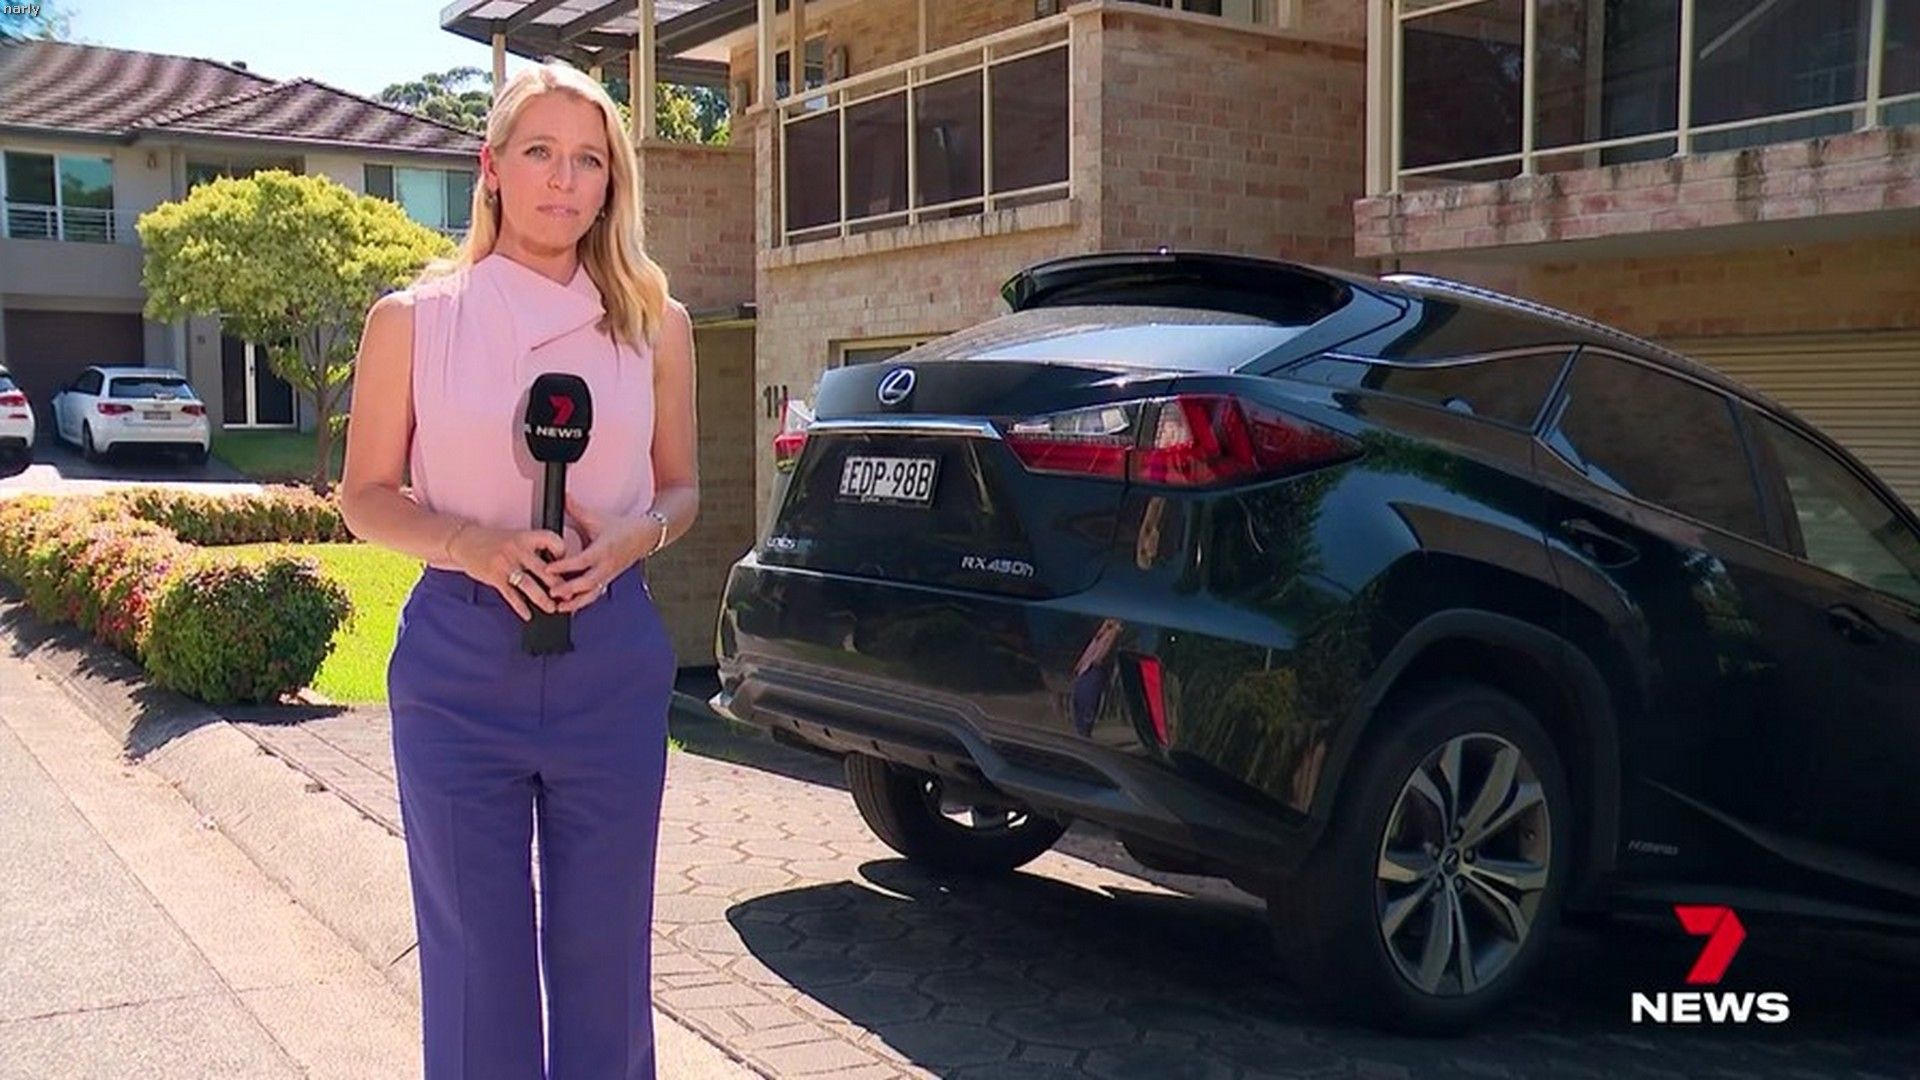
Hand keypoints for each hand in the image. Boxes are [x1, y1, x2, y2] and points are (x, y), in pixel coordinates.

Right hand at [449, 523, 566, 620]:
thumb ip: (533, 550)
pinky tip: (527, 615)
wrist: (464, 541)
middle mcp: (517, 549)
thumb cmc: (494, 541)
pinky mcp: (494, 576)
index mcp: (525, 536)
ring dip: (542, 599)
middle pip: (544, 568)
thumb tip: (555, 569)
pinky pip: (510, 595)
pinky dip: (520, 607)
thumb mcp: (516, 538)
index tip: (568, 565)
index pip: (552, 540)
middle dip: (559, 585)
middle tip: (569, 596)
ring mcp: (505, 563)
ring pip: (529, 584)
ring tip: (551, 608)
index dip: (563, 551)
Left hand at [545, 495, 654, 612]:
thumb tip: (563, 495)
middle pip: (588, 582)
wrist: (646, 536)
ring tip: (560, 607)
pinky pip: (596, 594)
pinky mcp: (609, 580)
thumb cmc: (622, 527)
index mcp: (603, 549)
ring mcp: (609, 575)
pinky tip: (570, 606)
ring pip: (593, 593)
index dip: (564, 566)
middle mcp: (607, 565)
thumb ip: (577, 509)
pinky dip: (583, 602)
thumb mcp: (598, 518)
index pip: (582, 561)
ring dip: (576, 602)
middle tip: (552, 592)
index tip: (548, 568)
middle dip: (569, 589)